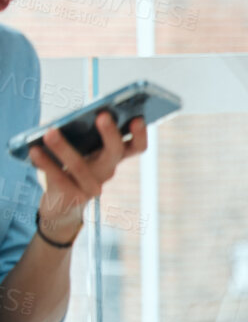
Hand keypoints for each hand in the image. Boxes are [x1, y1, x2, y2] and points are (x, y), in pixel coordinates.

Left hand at [30, 111, 148, 243]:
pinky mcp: (73, 197)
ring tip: (50, 132)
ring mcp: (92, 186)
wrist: (62, 205)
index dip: (140, 134)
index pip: (136, 146)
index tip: (137, 118)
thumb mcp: (81, 151)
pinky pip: (59, 178)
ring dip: (64, 148)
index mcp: (114, 157)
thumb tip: (66, 121)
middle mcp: (107, 171)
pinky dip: (45, 163)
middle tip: (102, 116)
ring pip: (81, 167)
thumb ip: (81, 136)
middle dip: (110, 134)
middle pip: (115, 152)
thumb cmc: (72, 169)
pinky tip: (34, 150)